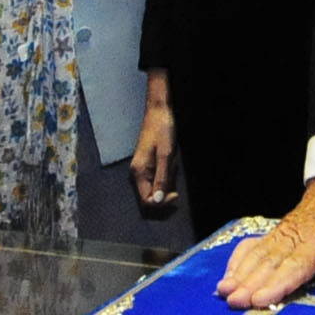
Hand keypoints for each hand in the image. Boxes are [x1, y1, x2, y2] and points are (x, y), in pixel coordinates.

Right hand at [131, 76, 178, 206]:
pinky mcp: (148, 166)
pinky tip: (172, 165)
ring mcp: (142, 170)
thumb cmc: (163, 130)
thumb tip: (158, 201)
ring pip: (155, 190)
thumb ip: (162, 178)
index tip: (175, 193)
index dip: (162, 202)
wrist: (160, 112)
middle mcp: (137, 174)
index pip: (147, 201)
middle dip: (165, 194)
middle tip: (176, 180)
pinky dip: (167, 177)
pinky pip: (157, 180)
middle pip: (150, 198)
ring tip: (173, 167)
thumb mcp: (166, 155)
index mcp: (139, 172)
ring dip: (167, 184)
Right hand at [218, 174, 314, 308]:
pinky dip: (238, 260)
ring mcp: (282, 235)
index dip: (278, 283)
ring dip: (240, 274)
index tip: (261, 298)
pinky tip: (227, 275)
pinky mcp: (275, 235)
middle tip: (235, 302)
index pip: (297, 265)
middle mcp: (296, 238)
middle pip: (271, 264)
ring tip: (225, 292)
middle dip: (251, 284)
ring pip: (258, 256)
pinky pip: (253, 246)